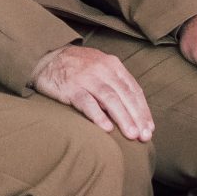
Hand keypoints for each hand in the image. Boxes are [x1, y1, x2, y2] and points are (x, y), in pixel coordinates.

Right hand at [29, 44, 155, 140]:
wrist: (46, 59)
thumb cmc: (78, 68)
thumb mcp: (100, 69)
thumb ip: (116, 85)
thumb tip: (133, 111)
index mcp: (113, 65)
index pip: (133, 89)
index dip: (143, 110)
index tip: (149, 128)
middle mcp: (102, 69)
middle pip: (125, 95)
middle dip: (137, 117)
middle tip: (144, 136)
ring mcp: (86, 78)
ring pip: (109, 99)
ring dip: (123, 117)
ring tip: (131, 134)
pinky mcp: (70, 87)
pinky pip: (86, 102)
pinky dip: (98, 115)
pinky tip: (107, 129)